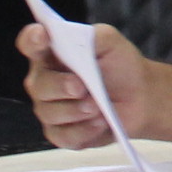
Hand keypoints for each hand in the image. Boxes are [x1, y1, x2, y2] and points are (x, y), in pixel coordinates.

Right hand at [19, 19, 157, 150]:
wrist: (141, 97)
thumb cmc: (120, 65)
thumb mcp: (111, 42)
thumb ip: (94, 36)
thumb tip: (74, 37)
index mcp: (51, 53)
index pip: (30, 43)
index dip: (32, 39)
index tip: (42, 35)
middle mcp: (44, 81)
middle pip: (38, 84)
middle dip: (60, 86)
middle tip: (81, 87)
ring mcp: (49, 109)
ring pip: (50, 113)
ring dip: (76, 110)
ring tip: (98, 107)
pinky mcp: (61, 133)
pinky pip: (63, 136)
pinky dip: (83, 130)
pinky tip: (100, 123)